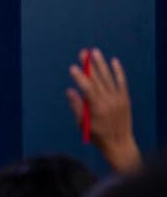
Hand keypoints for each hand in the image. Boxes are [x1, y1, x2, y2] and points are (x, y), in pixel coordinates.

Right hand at [66, 48, 140, 172]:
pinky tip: (114, 61)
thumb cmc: (98, 136)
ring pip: (109, 78)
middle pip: (98, 79)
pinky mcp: (125, 99)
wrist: (120, 144)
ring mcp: (119, 99)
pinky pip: (122, 82)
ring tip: (95, 52)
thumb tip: (70, 90)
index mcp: (98, 108)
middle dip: (89, 65)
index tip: (73, 67)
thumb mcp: (83, 124)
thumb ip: (77, 106)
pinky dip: (118, 72)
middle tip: (83, 53)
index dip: (80, 77)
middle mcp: (110, 101)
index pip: (88, 88)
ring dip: (102, 64)